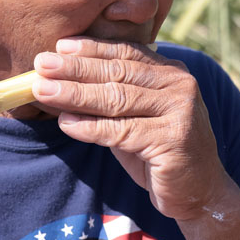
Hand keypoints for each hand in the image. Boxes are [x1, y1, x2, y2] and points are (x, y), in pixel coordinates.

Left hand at [31, 38, 228, 220]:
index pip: (125, 53)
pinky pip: (121, 131)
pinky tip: (66, 123)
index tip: (58, 47)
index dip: (90, 49)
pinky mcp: (173, 141)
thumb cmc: (156, 150)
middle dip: (75, 68)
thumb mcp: (133, 116)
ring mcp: (180, 111)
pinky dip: (90, 127)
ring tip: (43, 90)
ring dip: (75, 94)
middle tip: (40, 64)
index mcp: (171, 71)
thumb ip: (108, 97)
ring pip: (117, 98)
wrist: (198, 192)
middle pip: (117, 72)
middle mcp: (179, 85)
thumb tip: (58, 81)